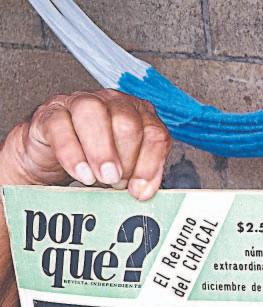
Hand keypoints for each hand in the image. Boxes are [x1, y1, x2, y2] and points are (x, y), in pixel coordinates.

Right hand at [0, 89, 170, 200]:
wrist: (52, 154)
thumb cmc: (95, 159)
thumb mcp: (123, 168)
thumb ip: (137, 176)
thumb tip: (144, 192)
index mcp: (140, 115)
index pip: (155, 134)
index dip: (150, 164)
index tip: (140, 190)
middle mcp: (113, 103)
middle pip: (127, 122)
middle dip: (126, 157)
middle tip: (119, 183)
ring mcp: (80, 102)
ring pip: (93, 113)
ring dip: (102, 150)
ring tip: (103, 178)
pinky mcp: (50, 113)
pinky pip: (60, 126)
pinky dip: (71, 153)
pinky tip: (80, 173)